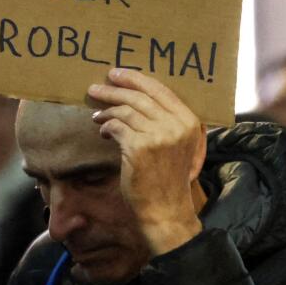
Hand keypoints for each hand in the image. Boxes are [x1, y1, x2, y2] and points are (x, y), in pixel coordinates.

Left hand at [88, 68, 206, 256]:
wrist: (165, 210)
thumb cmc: (168, 179)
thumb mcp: (180, 146)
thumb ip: (169, 122)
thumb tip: (139, 96)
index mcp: (189, 122)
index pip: (160, 90)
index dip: (135, 79)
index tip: (117, 75)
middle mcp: (176, 125)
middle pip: (140, 97)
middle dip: (114, 90)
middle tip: (96, 88)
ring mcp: (158, 136)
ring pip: (125, 111)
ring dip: (107, 110)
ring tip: (97, 115)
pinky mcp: (139, 148)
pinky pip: (117, 127)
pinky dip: (106, 127)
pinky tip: (103, 132)